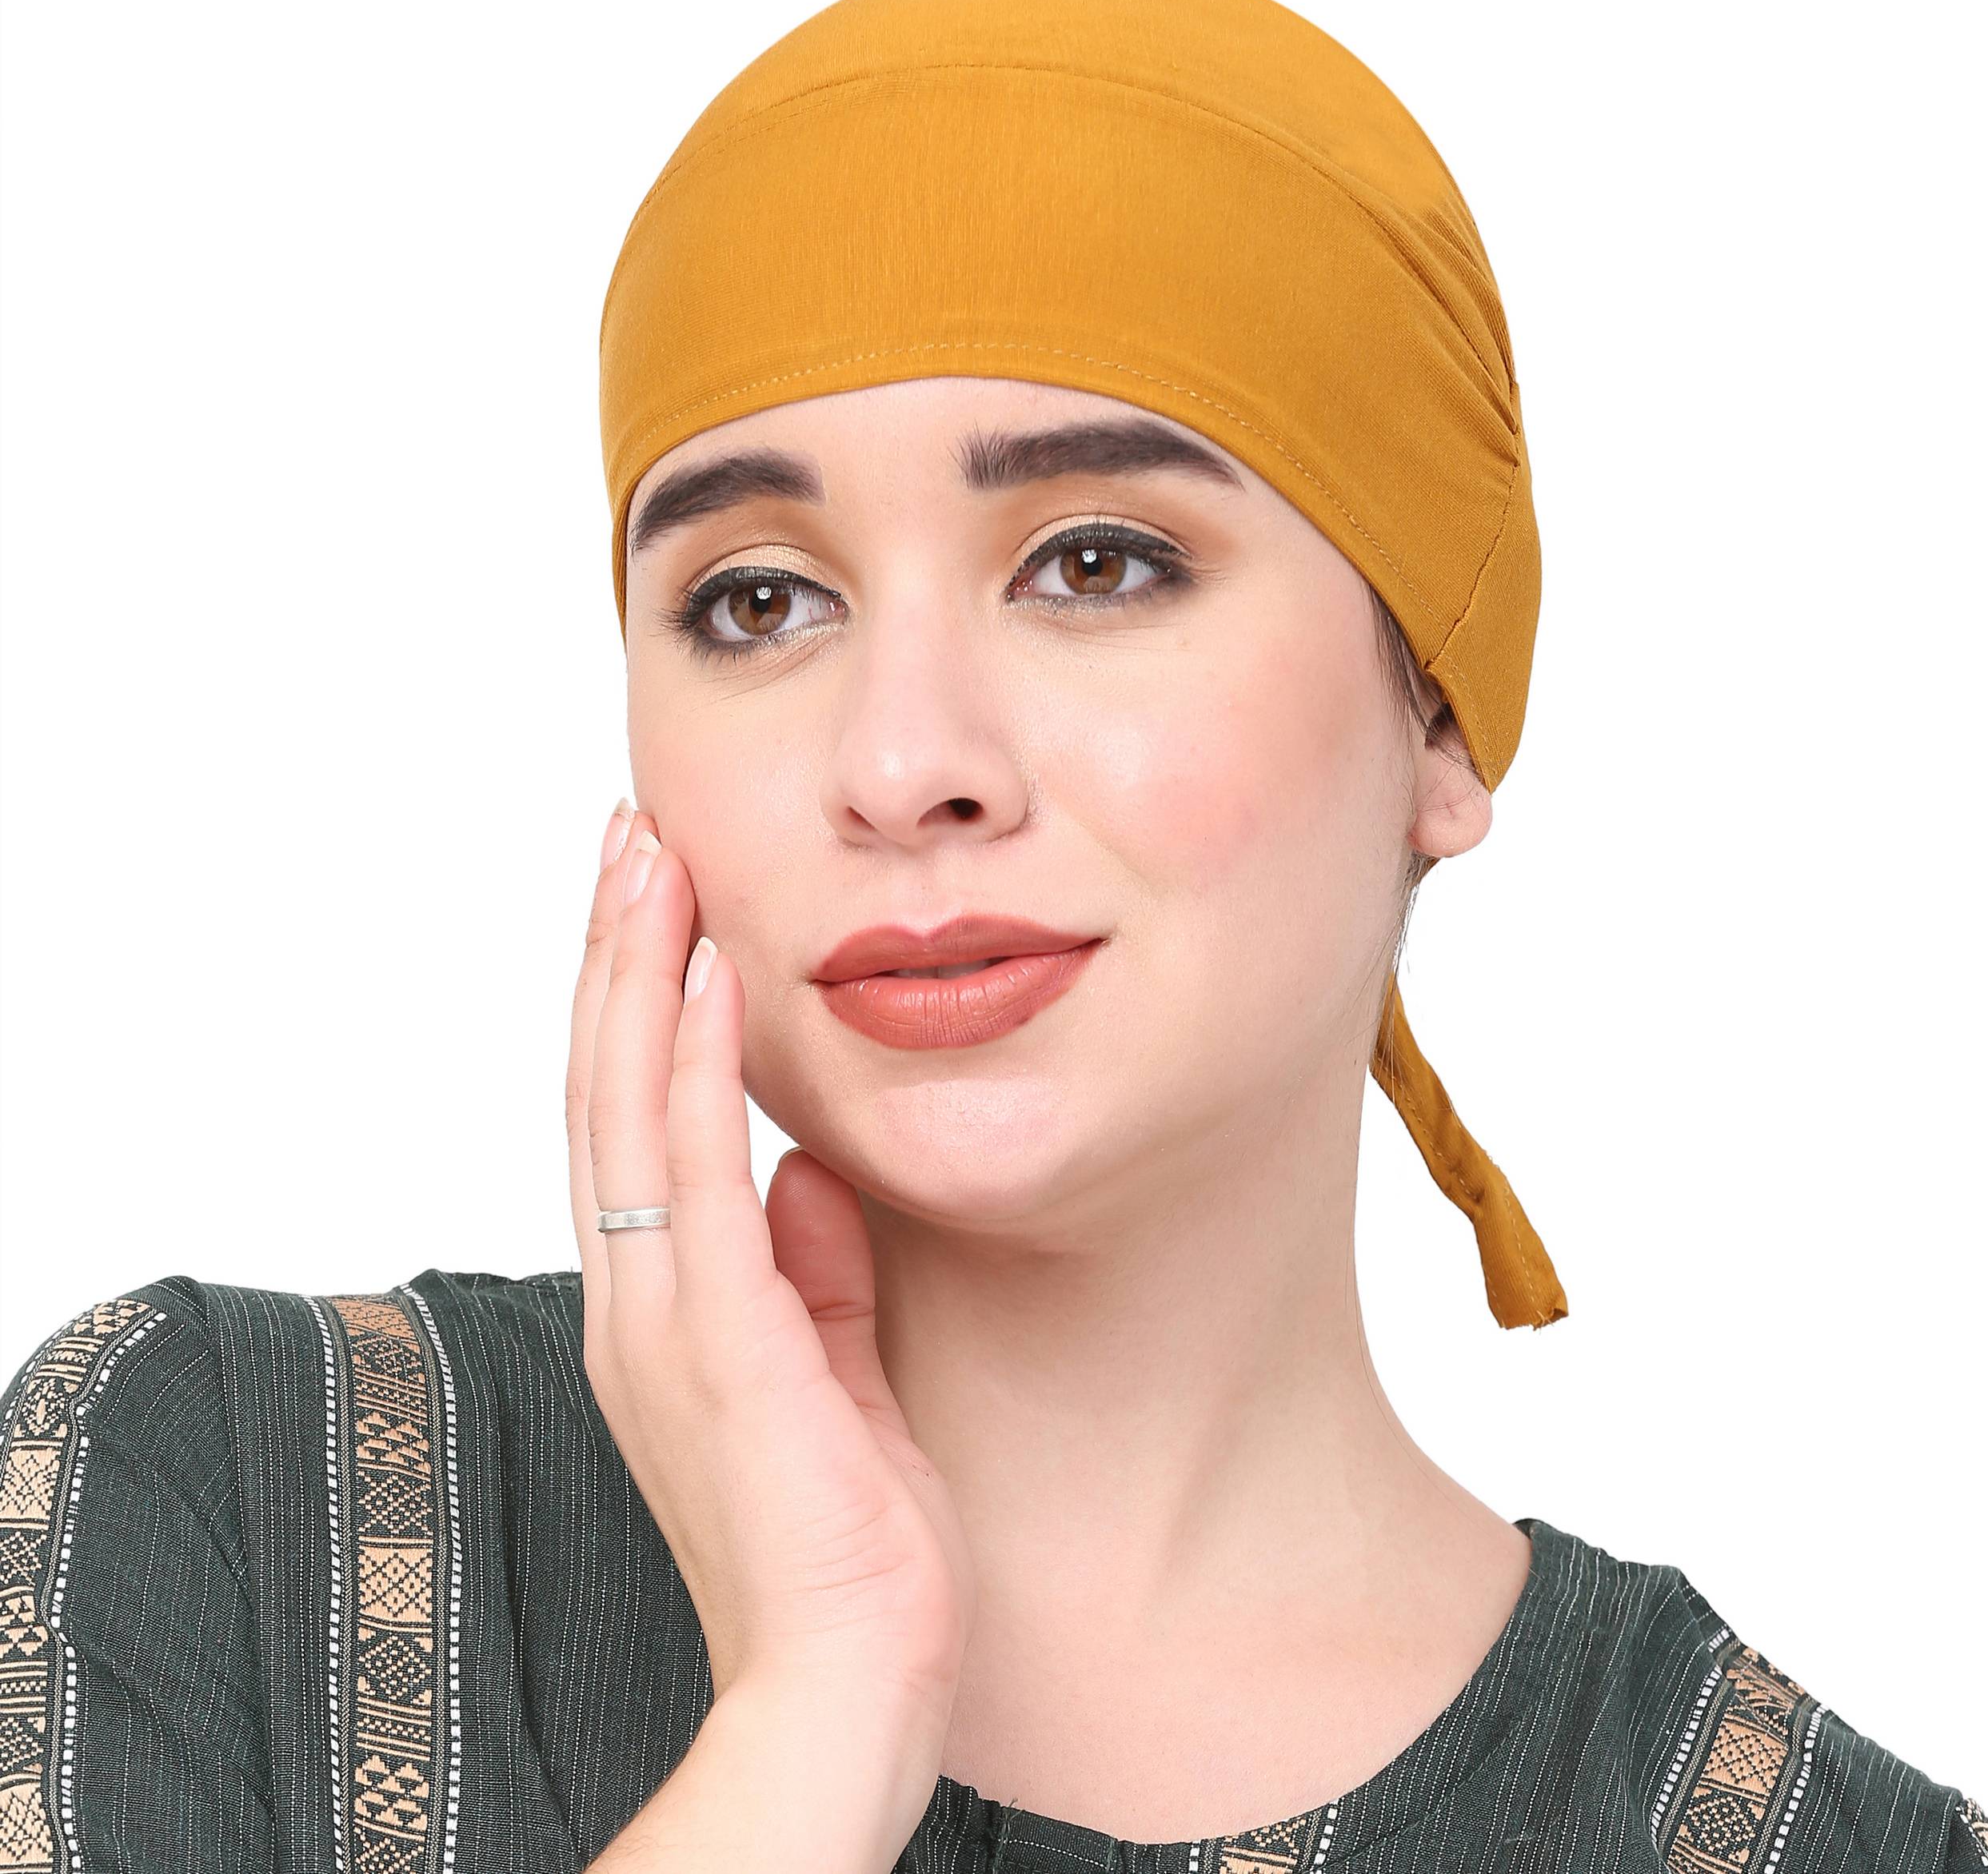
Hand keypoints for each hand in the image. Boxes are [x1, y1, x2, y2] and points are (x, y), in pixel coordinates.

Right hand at [565, 802, 975, 1727]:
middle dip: (615, 955)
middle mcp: (637, 1301)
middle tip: (628, 835)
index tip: (654, 903)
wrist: (847, 1688)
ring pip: (625, 1108)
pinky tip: (704, 977)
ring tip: (650, 857)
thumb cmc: (845, 1543)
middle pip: (602, 1089)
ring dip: (637, 975)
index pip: (626, 1123)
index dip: (630, 1006)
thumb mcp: (829, 1372)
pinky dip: (691, 1067)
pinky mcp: (719, 1344)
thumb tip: (803, 1171)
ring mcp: (664, 1321)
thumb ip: (808, 1271)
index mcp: (661, 1308)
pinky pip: (694, 1177)